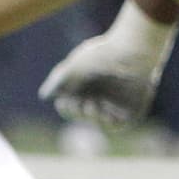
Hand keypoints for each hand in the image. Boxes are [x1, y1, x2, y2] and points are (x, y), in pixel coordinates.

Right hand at [39, 0, 178, 128]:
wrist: (132, 52)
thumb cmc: (102, 56)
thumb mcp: (74, 66)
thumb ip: (59, 80)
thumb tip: (46, 95)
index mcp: (87, 84)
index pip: (71, 104)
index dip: (66, 107)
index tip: (65, 102)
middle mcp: (101, 94)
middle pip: (83, 114)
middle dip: (77, 112)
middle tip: (81, 103)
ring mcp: (117, 103)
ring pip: (98, 121)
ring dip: (92, 117)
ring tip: (93, 105)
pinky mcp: (132, 110)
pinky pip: (118, 125)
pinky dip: (109, 123)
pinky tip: (106, 113)